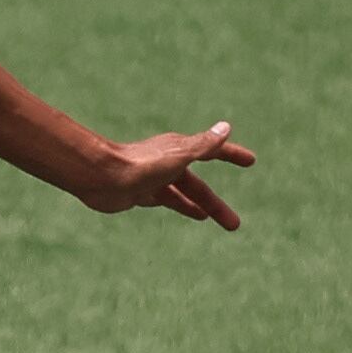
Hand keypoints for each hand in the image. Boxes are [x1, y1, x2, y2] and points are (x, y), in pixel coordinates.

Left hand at [89, 122, 254, 230]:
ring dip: (199, 207)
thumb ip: (203, 144)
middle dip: (216, 205)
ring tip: (215, 221)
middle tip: (235, 225)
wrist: (101, 177)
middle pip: (198, 187)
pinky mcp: (139, 193)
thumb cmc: (140, 164)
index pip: (213, 151)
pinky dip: (179, 205)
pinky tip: (188, 213)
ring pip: (182, 195)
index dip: (232, 155)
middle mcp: (168, 163)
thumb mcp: (179, 156)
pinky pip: (165, 200)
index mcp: (180, 150)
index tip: (251, 161)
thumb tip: (226, 126)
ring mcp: (154, 179)